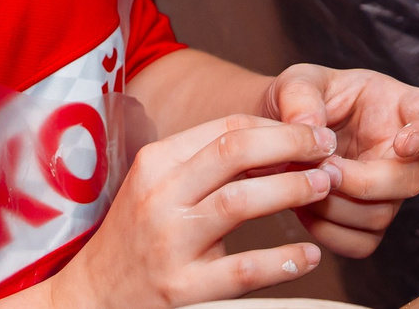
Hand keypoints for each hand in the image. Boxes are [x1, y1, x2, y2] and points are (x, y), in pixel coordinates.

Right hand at [45, 116, 336, 308]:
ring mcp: (169, 243)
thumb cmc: (137, 236)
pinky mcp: (182, 289)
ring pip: (241, 202)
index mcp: (156, 162)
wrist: (90, 298)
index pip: (227, 128)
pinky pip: (243, 270)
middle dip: (291, 144)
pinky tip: (308, 255)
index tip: (311, 132)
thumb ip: (207, 163)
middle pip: (236, 152)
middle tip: (328, 148)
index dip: (277, 126)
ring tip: (325, 187)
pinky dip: (282, 261)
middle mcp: (160, 197)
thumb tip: (278, 142)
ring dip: (292, 190)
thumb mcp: (159, 186)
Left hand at [264, 64, 418, 258]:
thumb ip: (301, 96)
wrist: (284, 135)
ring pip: (382, 214)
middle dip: (363, 181)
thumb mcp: (297, 82)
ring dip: (337, 207)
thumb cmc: (303, 100)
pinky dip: (329, 233)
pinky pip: (362, 243)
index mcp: (399, 106)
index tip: (404, 142)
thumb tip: (309, 127)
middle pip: (410, 179)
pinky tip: (305, 209)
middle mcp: (403, 152)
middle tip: (324, 169)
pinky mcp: (368, 221)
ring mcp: (388, 190)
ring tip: (303, 185)